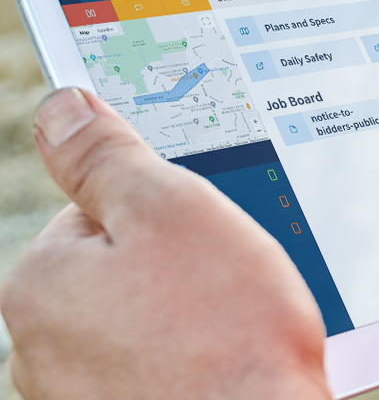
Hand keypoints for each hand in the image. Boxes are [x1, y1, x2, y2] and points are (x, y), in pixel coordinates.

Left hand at [0, 89, 330, 399]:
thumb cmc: (228, 334)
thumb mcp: (174, 211)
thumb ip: (109, 156)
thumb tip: (62, 109)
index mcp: (40, 284)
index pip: (98, 208)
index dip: (167, 209)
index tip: (206, 232)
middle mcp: (40, 349)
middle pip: (122, 268)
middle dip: (179, 266)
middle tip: (230, 284)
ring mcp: (80, 395)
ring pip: (146, 321)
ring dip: (191, 316)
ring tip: (237, 329)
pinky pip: (161, 367)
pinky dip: (196, 360)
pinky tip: (232, 364)